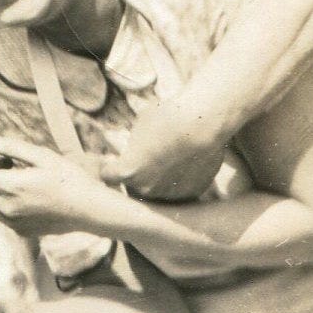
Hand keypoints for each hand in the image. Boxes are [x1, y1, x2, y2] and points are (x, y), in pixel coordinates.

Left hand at [0, 135, 110, 236]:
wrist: (90, 211)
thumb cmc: (70, 178)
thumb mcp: (42, 155)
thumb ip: (10, 147)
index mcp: (10, 186)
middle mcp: (6, 208)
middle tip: (4, 162)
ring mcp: (12, 222)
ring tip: (15, 176)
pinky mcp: (20, 231)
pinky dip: (2, 201)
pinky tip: (25, 192)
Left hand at [99, 95, 226, 200]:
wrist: (203, 124)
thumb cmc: (169, 118)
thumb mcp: (140, 126)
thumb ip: (133, 147)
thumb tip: (135, 152)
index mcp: (127, 172)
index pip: (108, 176)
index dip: (109, 167)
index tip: (112, 161)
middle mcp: (145, 189)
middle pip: (132, 189)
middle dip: (135, 179)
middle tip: (144, 162)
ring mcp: (169, 195)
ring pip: (157, 193)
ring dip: (158, 182)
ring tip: (169, 161)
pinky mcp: (191, 194)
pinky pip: (180, 192)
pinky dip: (180, 183)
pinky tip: (185, 164)